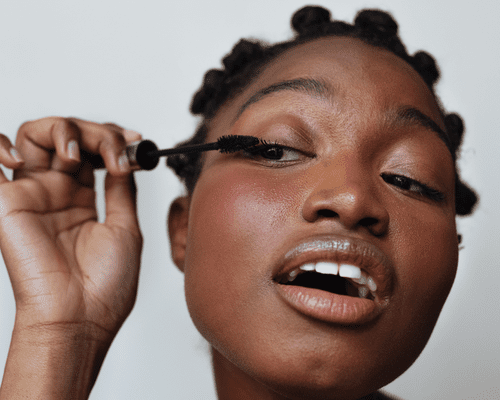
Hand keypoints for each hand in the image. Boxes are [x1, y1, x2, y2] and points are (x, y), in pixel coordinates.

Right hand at [0, 117, 142, 338]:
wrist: (80, 317)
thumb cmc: (104, 284)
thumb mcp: (124, 228)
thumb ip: (121, 190)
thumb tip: (128, 160)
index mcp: (82, 198)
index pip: (92, 150)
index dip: (112, 138)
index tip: (137, 142)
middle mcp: (56, 191)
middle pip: (69, 136)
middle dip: (97, 133)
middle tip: (115, 153)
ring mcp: (31, 193)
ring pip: (35, 134)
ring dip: (62, 129)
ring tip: (78, 153)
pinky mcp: (6, 201)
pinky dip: (1, 145)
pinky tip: (25, 157)